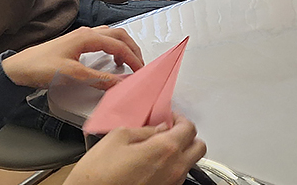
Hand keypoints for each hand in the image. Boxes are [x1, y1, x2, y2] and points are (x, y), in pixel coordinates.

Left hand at [1, 26, 143, 90]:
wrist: (17, 68)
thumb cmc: (41, 68)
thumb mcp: (72, 75)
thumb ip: (98, 79)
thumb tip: (121, 83)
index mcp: (88, 37)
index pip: (119, 44)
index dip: (133, 58)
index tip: (141, 72)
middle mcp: (87, 33)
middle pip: (119, 35)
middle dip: (133, 49)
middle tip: (140, 65)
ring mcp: (81, 36)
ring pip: (111, 36)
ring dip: (123, 46)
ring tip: (128, 63)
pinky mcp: (76, 43)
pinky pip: (102, 40)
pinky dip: (113, 47)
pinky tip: (110, 59)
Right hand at [65, 114, 205, 184]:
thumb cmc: (98, 175)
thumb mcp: (117, 138)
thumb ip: (144, 130)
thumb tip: (158, 128)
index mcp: (165, 150)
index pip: (189, 128)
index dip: (180, 119)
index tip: (171, 118)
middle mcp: (174, 169)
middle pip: (198, 147)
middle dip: (187, 136)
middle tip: (171, 131)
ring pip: (188, 164)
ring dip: (180, 153)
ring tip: (159, 149)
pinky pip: (177, 178)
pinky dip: (171, 168)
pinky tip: (152, 165)